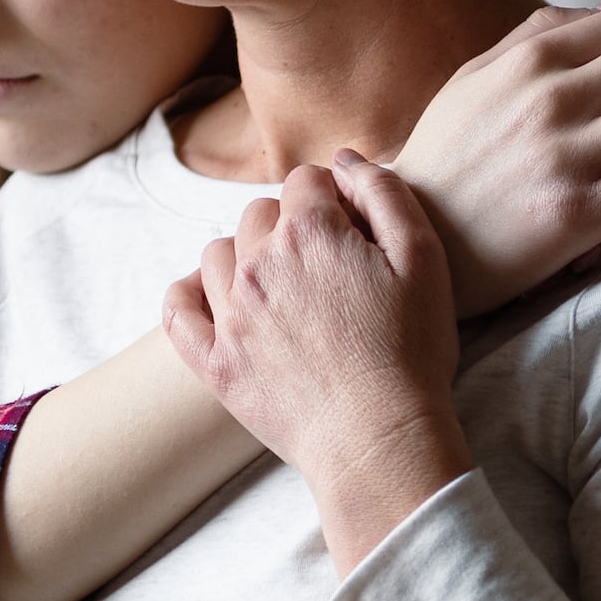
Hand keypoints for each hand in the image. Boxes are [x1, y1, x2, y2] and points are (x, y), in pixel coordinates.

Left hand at [162, 159, 473, 568]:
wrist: (379, 440)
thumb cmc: (412, 352)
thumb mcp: (424, 258)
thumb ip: (385, 194)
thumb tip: (344, 160)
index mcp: (309, 233)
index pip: (305, 181)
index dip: (332, 199)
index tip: (352, 230)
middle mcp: (258, 264)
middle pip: (259, 213)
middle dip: (288, 225)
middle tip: (324, 265)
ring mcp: (229, 314)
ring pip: (217, 252)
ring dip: (244, 255)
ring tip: (279, 285)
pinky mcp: (214, 362)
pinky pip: (177, 309)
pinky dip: (188, 295)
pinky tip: (213, 300)